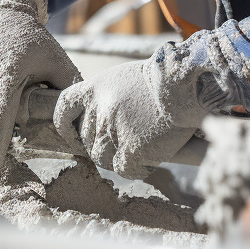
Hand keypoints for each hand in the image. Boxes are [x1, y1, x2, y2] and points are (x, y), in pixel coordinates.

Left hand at [52, 50, 211, 179]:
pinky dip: (136, 166)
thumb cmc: (161, 81)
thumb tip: (99, 120)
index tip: (72, 134)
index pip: (64, 108)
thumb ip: (106, 98)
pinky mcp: (131, 151)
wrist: (185, 88)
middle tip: (125, 140)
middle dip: (102, 144)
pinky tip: (150, 155)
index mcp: (95, 89)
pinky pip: (123, 169)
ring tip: (140, 147)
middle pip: (87, 140)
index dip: (64, 125)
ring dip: (118, 157)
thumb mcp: (124, 79)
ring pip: (102, 158)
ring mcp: (113, 132)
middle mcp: (99, 110)